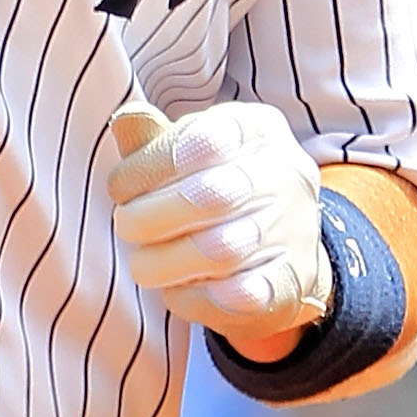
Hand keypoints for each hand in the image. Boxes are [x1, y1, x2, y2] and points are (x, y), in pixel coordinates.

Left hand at [107, 100, 328, 356]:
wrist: (279, 248)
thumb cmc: (217, 188)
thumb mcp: (189, 154)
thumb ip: (156, 140)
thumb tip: (127, 120)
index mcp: (258, 129)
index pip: (203, 138)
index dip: (150, 166)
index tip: (120, 188)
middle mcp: (286, 172)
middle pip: (213, 193)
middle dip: (153, 215)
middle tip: (126, 226)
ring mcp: (296, 227)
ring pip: (223, 249)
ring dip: (167, 261)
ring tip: (144, 263)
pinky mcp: (296, 280)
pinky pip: (241, 295)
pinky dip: (198, 296)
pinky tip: (175, 290)